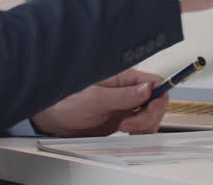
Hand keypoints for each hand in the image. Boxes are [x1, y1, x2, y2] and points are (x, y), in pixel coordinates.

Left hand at [30, 69, 167, 136]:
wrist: (55, 118)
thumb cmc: (68, 101)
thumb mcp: (96, 98)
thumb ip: (123, 95)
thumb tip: (147, 90)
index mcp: (124, 78)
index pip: (154, 82)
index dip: (158, 97)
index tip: (149, 110)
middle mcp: (128, 90)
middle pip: (156, 102)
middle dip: (148, 117)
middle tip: (128, 125)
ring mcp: (127, 106)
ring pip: (151, 116)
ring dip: (144, 127)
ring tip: (124, 129)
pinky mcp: (123, 120)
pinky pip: (141, 127)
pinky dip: (140, 133)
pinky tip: (128, 135)